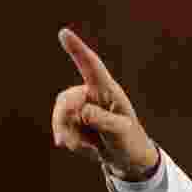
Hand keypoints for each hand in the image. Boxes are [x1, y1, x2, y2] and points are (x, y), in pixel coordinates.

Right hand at [52, 28, 157, 179]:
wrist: (126, 158)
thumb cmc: (130, 141)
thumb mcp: (120, 131)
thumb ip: (102, 120)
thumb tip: (80, 111)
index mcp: (109, 91)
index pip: (92, 67)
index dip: (78, 50)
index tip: (63, 33)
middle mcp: (93, 94)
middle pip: (67, 98)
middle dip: (64, 116)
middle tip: (67, 139)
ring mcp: (82, 107)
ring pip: (61, 112)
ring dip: (65, 130)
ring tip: (78, 147)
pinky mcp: (75, 119)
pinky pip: (62, 126)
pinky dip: (68, 138)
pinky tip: (81, 147)